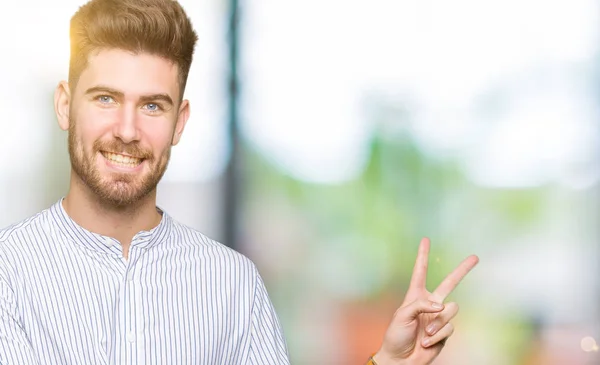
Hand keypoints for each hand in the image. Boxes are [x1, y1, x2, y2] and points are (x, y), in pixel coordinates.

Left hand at [373, 238, 478, 364]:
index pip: (420, 272)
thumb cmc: (396, 335)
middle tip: (475, 257)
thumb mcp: (402, 314)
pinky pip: (449, 327)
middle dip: (463, 270)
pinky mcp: (445, 331)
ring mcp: (439, 317)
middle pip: (450, 283)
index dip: (423, 255)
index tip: (426, 239)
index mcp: (415, 295)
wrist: (402, 359)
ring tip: (425, 334)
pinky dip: (438, 334)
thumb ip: (422, 305)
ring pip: (451, 309)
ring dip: (437, 323)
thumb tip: (442, 305)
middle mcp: (430, 303)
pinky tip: (428, 342)